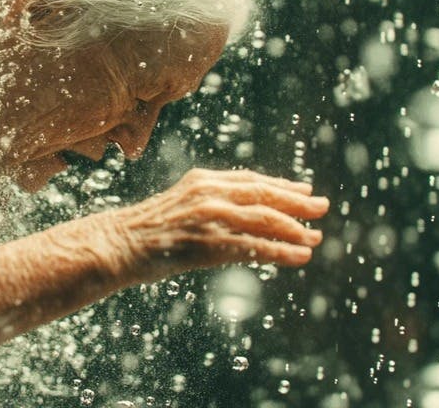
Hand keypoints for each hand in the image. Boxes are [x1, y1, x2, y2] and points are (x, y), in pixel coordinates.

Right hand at [100, 168, 328, 283]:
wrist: (115, 244)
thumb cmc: (145, 230)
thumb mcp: (180, 204)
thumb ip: (208, 203)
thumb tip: (237, 213)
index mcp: (203, 180)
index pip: (252, 180)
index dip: (282, 185)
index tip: (305, 191)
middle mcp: (209, 192)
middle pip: (265, 194)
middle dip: (298, 202)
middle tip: (323, 208)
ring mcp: (209, 216)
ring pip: (264, 220)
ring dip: (295, 230)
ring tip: (315, 239)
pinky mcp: (207, 243)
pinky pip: (253, 247)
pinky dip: (281, 252)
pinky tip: (299, 258)